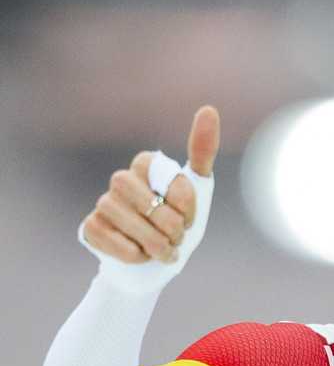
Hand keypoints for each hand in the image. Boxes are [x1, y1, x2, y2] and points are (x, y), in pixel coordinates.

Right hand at [82, 105, 219, 264]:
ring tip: (161, 249)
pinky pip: (124, 248)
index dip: (189, 212)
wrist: (150, 257)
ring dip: (159, 247)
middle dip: (174, 232)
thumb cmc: (173, 220)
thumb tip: (209, 109)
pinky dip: (139, 257)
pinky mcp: (92, 227)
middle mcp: (121, 179)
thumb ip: (202, 152)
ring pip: (143, 232)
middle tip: (174, 237)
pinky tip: (140, 254)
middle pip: (161, 212)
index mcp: (146, 164)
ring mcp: (104, 203)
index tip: (187, 218)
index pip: (180, 189)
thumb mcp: (195, 189)